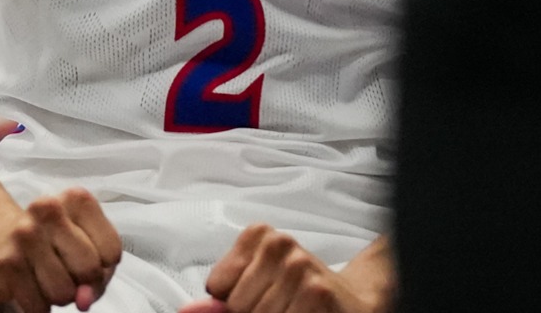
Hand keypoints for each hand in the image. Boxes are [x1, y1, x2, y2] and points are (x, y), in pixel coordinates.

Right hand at [0, 187, 122, 312]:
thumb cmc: (49, 243)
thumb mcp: (84, 247)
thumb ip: (98, 274)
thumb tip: (84, 300)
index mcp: (76, 199)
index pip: (111, 251)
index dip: (103, 268)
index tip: (87, 260)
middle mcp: (48, 210)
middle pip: (89, 270)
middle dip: (81, 284)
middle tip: (66, 273)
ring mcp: (24, 235)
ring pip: (64, 292)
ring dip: (59, 296)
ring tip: (46, 278)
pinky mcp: (6, 263)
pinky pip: (39, 306)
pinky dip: (39, 306)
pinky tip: (29, 287)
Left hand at [179, 225, 383, 312]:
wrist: (352, 302)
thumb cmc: (299, 296)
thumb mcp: (254, 289)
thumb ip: (221, 300)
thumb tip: (188, 311)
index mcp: (259, 236)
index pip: (217, 288)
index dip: (233, 305)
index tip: (258, 299)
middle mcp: (280, 245)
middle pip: (236, 305)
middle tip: (280, 308)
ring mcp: (299, 268)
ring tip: (293, 311)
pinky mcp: (316, 293)